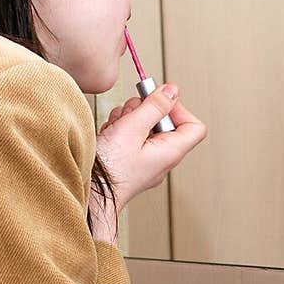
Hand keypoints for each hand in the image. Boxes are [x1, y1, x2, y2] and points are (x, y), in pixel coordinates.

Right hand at [91, 84, 206, 239]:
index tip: (159, 99)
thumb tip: (172, 91)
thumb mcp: (133, 128)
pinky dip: (119, 130)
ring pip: (145, 126)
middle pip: (164, 122)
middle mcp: (162, 158)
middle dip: (145, 111)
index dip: (178, 108)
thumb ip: (154, 107)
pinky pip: (131, 137)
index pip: (193, 126)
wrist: (89, 192)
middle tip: (130, 115)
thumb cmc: (110, 170)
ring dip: (128, 119)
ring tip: (116, 128)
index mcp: (171, 152)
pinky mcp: (130, 160)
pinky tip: (109, 135)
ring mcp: (146, 160)